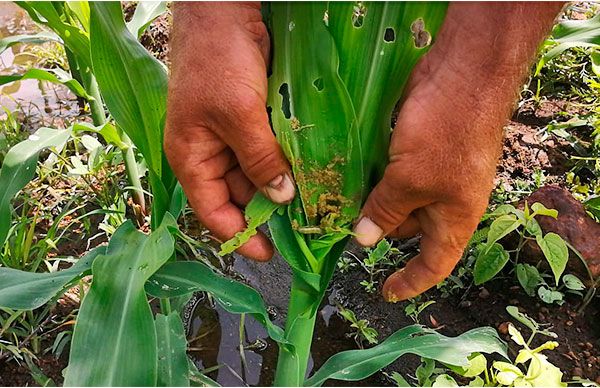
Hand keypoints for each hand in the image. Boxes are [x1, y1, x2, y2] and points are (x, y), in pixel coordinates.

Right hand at [165, 2, 293, 260]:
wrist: (226, 9)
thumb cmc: (218, 60)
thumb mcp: (238, 114)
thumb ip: (259, 159)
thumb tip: (281, 198)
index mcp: (192, 158)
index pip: (213, 211)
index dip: (239, 235)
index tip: (270, 254)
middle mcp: (210, 152)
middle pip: (239, 196)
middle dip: (268, 212)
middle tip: (306, 229)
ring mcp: (233, 136)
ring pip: (258, 175)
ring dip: (282, 187)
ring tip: (314, 205)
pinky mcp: (253, 119)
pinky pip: (270, 151)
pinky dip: (287, 162)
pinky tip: (310, 172)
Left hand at [352, 2, 563, 301]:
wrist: (464, 72)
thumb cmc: (445, 133)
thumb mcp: (410, 180)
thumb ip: (385, 211)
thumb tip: (364, 240)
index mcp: (453, 218)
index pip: (433, 263)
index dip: (411, 281)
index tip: (386, 293)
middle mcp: (444, 199)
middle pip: (406, 227)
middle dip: (375, 228)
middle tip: (334, 226)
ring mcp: (431, 171)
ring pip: (395, 196)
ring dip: (369, 199)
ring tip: (333, 200)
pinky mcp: (418, 147)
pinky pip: (392, 171)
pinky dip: (371, 174)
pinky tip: (345, 172)